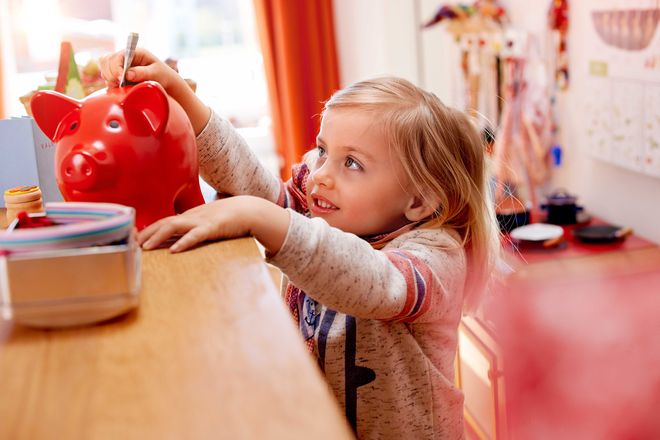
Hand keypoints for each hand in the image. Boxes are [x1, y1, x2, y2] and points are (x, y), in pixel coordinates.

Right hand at [99, 47, 209, 133]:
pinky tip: (119, 88)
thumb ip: (142, 73)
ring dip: (109, 79)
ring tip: (121, 86)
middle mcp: (125, 57)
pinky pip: (107, 77)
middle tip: (120, 84)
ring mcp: (120, 65)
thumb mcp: (156, 73)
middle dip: (111, 74)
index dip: (116, 67)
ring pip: (104, 69)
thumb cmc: (163, 75)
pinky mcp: (118, 74)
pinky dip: (110, 83)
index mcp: (134, 52)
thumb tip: (127, 75)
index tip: (120, 79)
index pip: (117, 56)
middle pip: (106, 61)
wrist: (165, 82)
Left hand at [138, 196, 289, 253]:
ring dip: (158, 236)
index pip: (163, 221)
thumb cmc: (229, 219)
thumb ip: (193, 230)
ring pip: (174, 226)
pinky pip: (196, 235)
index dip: (147, 229)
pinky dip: (184, 242)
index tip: (133, 239)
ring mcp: (202, 221)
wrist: (249, 210)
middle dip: (146, 233)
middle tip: (131, 245)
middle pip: (163, 222)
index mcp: (189, 216)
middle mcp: (192, 217)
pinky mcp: (213, 227)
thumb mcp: (207, 223)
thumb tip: (177, 241)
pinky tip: (175, 251)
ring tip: (146, 247)